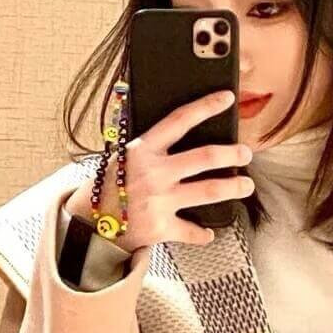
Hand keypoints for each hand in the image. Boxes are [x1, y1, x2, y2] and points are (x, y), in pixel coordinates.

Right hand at [68, 89, 253, 251]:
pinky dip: (202, 233)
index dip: (206, 106)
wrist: (87, 224)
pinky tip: (209, 232)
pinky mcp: (161, 227)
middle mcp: (155, 173)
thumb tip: (178, 131)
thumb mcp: (123, 157)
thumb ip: (151, 147)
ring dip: (233, 187)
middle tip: (245, 152)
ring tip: (245, 185)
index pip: (180, 120)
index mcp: (143, 150)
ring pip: (209, 191)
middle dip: (232, 153)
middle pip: (205, 157)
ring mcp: (160, 200)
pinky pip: (190, 230)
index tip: (227, 99)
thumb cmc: (108, 187)